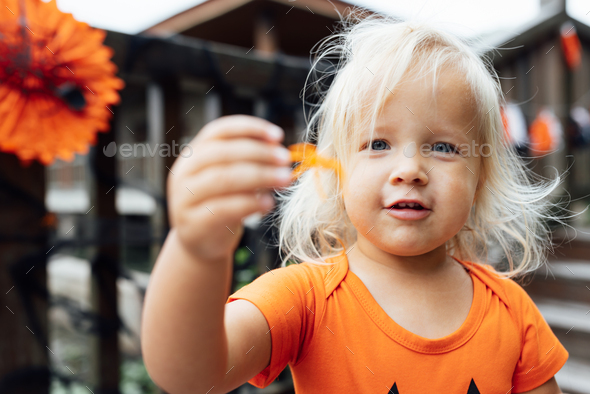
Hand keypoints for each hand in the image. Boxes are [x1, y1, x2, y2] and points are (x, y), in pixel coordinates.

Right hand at [167, 115, 292, 262]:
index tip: (278, 136)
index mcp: (193, 154)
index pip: (219, 130)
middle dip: (259, 153)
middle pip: (223, 153)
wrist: (200, 243)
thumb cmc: (221, 203)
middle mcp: (185, 173)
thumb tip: (277, 147)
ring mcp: (185, 199)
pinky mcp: (193, 224)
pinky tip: (269, 203)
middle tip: (286, 160)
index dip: (250, 129)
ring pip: (223, 179)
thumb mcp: (231, 178)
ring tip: (284, 179)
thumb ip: (248, 162)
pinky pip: (223, 208)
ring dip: (260, 176)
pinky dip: (250, 203)